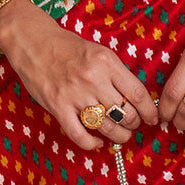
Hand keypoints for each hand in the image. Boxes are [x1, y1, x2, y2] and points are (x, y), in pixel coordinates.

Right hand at [0, 1, 158, 150]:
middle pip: (125, 114)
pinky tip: (97, 142)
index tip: (152, 118)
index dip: (149, 111)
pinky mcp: (58, 107)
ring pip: (107, 128)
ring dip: (119, 136)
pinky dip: (92, 144)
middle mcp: (92, 78)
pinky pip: (80, 135)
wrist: (32, 41)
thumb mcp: (98, 51)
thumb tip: (137, 100)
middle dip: (133, 124)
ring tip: (120, 135)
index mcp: (106, 62)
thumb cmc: (67, 48)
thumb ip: (116, 74)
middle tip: (132, 124)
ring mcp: (74, 94)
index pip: (137, 94)